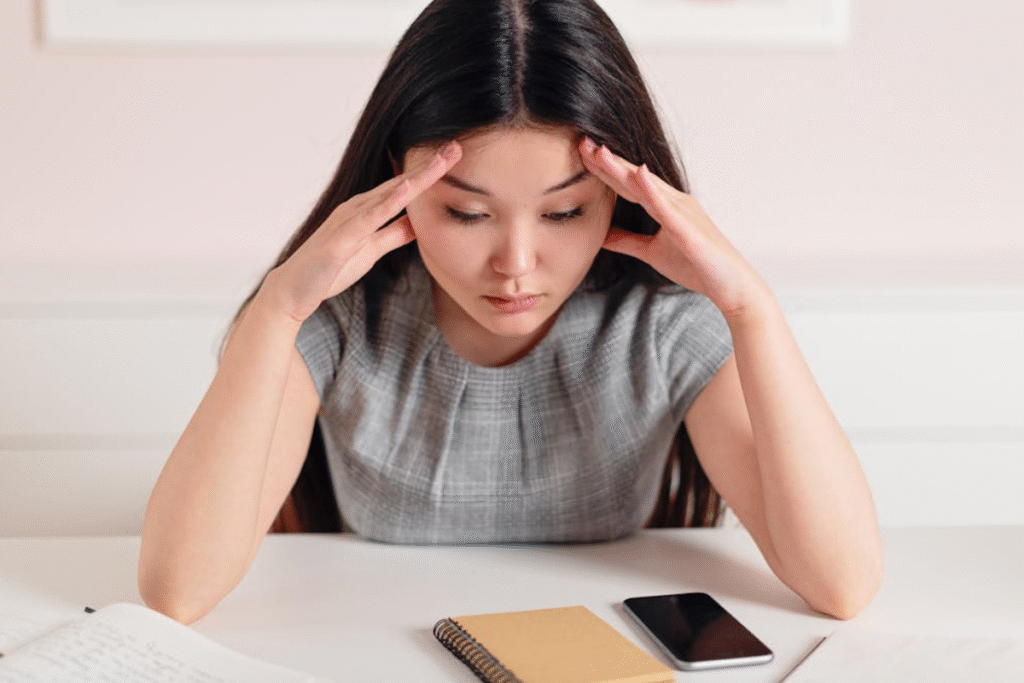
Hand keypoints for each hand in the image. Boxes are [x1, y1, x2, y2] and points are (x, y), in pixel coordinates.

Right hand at [263, 142, 461, 322]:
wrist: (292, 291)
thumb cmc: (328, 270)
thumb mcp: (371, 250)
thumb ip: (394, 234)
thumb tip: (419, 223)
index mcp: (366, 210)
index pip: (404, 188)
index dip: (430, 173)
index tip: (455, 157)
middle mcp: (357, 208)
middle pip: (400, 184)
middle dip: (429, 167)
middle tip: (456, 148)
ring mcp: (347, 221)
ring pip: (388, 195)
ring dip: (415, 178)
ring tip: (440, 161)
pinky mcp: (339, 240)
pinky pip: (368, 219)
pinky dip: (388, 202)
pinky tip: (407, 189)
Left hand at [579, 138, 766, 317]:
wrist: (732, 286)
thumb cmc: (697, 266)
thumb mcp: (651, 252)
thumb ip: (627, 241)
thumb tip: (600, 236)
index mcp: (664, 205)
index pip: (627, 184)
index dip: (604, 169)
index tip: (580, 154)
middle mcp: (674, 202)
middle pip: (633, 178)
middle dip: (607, 161)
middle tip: (581, 142)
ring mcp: (683, 212)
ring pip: (647, 186)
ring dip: (623, 168)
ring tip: (600, 151)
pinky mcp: (689, 228)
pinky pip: (667, 207)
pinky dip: (652, 189)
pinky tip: (639, 173)